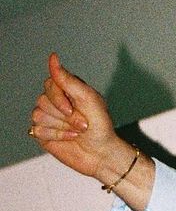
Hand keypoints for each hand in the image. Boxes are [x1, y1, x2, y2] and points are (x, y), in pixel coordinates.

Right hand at [28, 54, 126, 180]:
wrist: (102, 153)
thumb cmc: (100, 126)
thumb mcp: (88, 99)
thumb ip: (68, 80)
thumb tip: (53, 58)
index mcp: (67, 90)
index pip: (50, 84)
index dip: (59, 98)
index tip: (73, 107)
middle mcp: (55, 101)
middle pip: (43, 100)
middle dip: (66, 116)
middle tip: (83, 124)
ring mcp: (48, 117)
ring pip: (39, 115)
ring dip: (62, 126)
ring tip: (77, 131)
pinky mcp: (43, 133)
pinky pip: (37, 130)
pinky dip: (56, 135)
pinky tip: (69, 138)